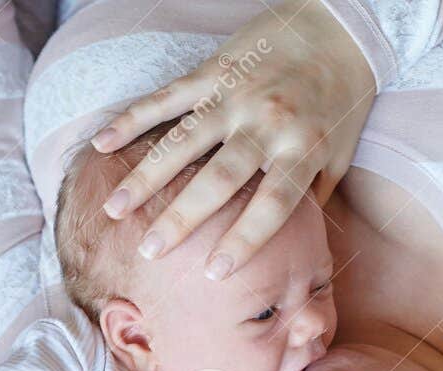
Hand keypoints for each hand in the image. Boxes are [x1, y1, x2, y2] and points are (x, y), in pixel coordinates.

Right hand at [90, 0, 374, 278]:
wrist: (339, 25)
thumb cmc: (339, 101)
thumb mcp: (339, 154)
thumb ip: (311, 197)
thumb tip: (287, 246)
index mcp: (303, 149)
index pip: (272, 205)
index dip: (244, 240)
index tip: (214, 274)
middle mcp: (267, 123)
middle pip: (219, 179)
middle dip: (181, 218)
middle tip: (148, 252)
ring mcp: (237, 94)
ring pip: (183, 141)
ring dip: (145, 177)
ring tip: (114, 210)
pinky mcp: (213, 70)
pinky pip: (167, 97)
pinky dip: (132, 119)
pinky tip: (102, 143)